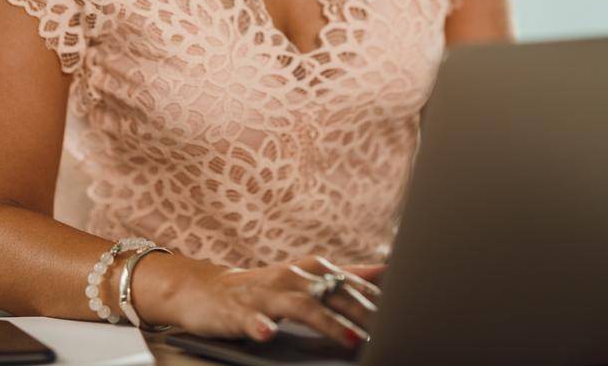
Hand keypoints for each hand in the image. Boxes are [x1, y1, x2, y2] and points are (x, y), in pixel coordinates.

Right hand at [149, 253, 387, 348]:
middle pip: (332, 293)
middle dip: (361, 313)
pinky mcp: (236, 311)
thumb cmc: (262, 288)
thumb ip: (344, 275)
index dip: (376, 299)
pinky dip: (260, 325)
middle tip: (387, 331)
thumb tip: (385, 271)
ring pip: (300, 306)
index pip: (349, 283)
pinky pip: (249, 318)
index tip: (403, 314)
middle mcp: (290, 277)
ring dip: (327, 322)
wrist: (204, 290)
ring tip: (349, 338)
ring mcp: (263, 294)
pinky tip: (268, 333)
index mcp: (309, 270)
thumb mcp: (305, 278)